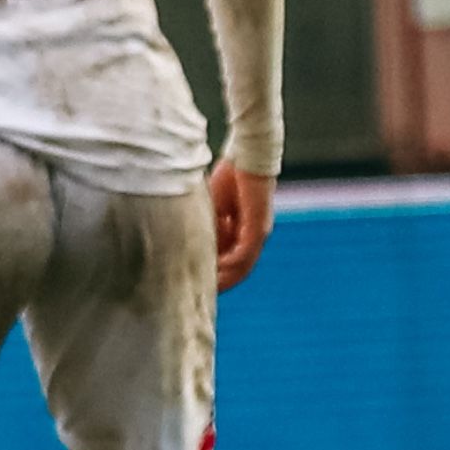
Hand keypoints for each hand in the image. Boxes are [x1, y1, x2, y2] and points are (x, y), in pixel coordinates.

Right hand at [205, 163, 273, 293]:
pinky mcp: (258, 228)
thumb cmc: (232, 175)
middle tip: (201, 294)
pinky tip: (217, 272)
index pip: (230, 259)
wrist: (249, 156)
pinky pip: (245, 255)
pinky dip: (231, 266)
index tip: (197, 281)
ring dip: (225, 279)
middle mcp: (254, 236)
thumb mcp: (213, 206)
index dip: (214, 272)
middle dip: (220, 281)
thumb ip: (208, 225)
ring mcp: (258, 233)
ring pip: (242, 267)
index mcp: (243, 230)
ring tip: (209, 290)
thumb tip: (191, 242)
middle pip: (238, 269)